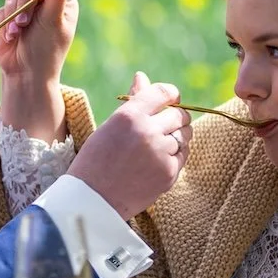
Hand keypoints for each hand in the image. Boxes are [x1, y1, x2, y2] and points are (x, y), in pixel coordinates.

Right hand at [0, 0, 77, 85]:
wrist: (25, 73)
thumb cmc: (45, 50)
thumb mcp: (54, 22)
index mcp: (61, 0)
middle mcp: (44, 1)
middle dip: (25, 1)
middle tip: (26, 21)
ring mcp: (26, 9)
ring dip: (14, 13)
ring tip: (18, 31)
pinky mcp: (9, 17)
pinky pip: (2, 8)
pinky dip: (5, 22)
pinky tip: (11, 38)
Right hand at [68, 72, 192, 219]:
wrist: (92, 200)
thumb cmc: (96, 160)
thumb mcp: (110, 126)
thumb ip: (132, 102)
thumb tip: (142, 77)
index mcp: (129, 115)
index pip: (164, 92)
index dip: (172, 94)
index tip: (172, 100)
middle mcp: (147, 131)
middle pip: (179, 115)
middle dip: (176, 118)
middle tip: (165, 127)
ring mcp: (160, 153)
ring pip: (184, 136)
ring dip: (177, 138)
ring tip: (159, 146)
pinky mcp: (169, 173)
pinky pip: (183, 156)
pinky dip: (176, 156)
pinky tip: (159, 161)